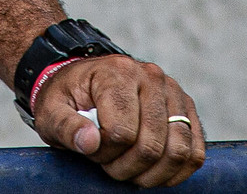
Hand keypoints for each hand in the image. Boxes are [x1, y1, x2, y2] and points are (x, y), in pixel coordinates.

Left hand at [32, 54, 204, 186]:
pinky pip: (195, 151)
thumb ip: (66, 127)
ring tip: (130, 170)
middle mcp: (151, 76)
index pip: (121, 133)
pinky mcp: (186, 109)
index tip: (91, 150)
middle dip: (127, 168)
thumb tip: (90, 143)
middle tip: (109, 165)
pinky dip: (177, 171)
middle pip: (152, 145)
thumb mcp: (51, 111)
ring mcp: (173, 92)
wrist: (83, 81)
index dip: (104, 154)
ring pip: (179, 151)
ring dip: (153, 174)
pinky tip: (154, 173)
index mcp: (117, 72)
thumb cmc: (67, 98)